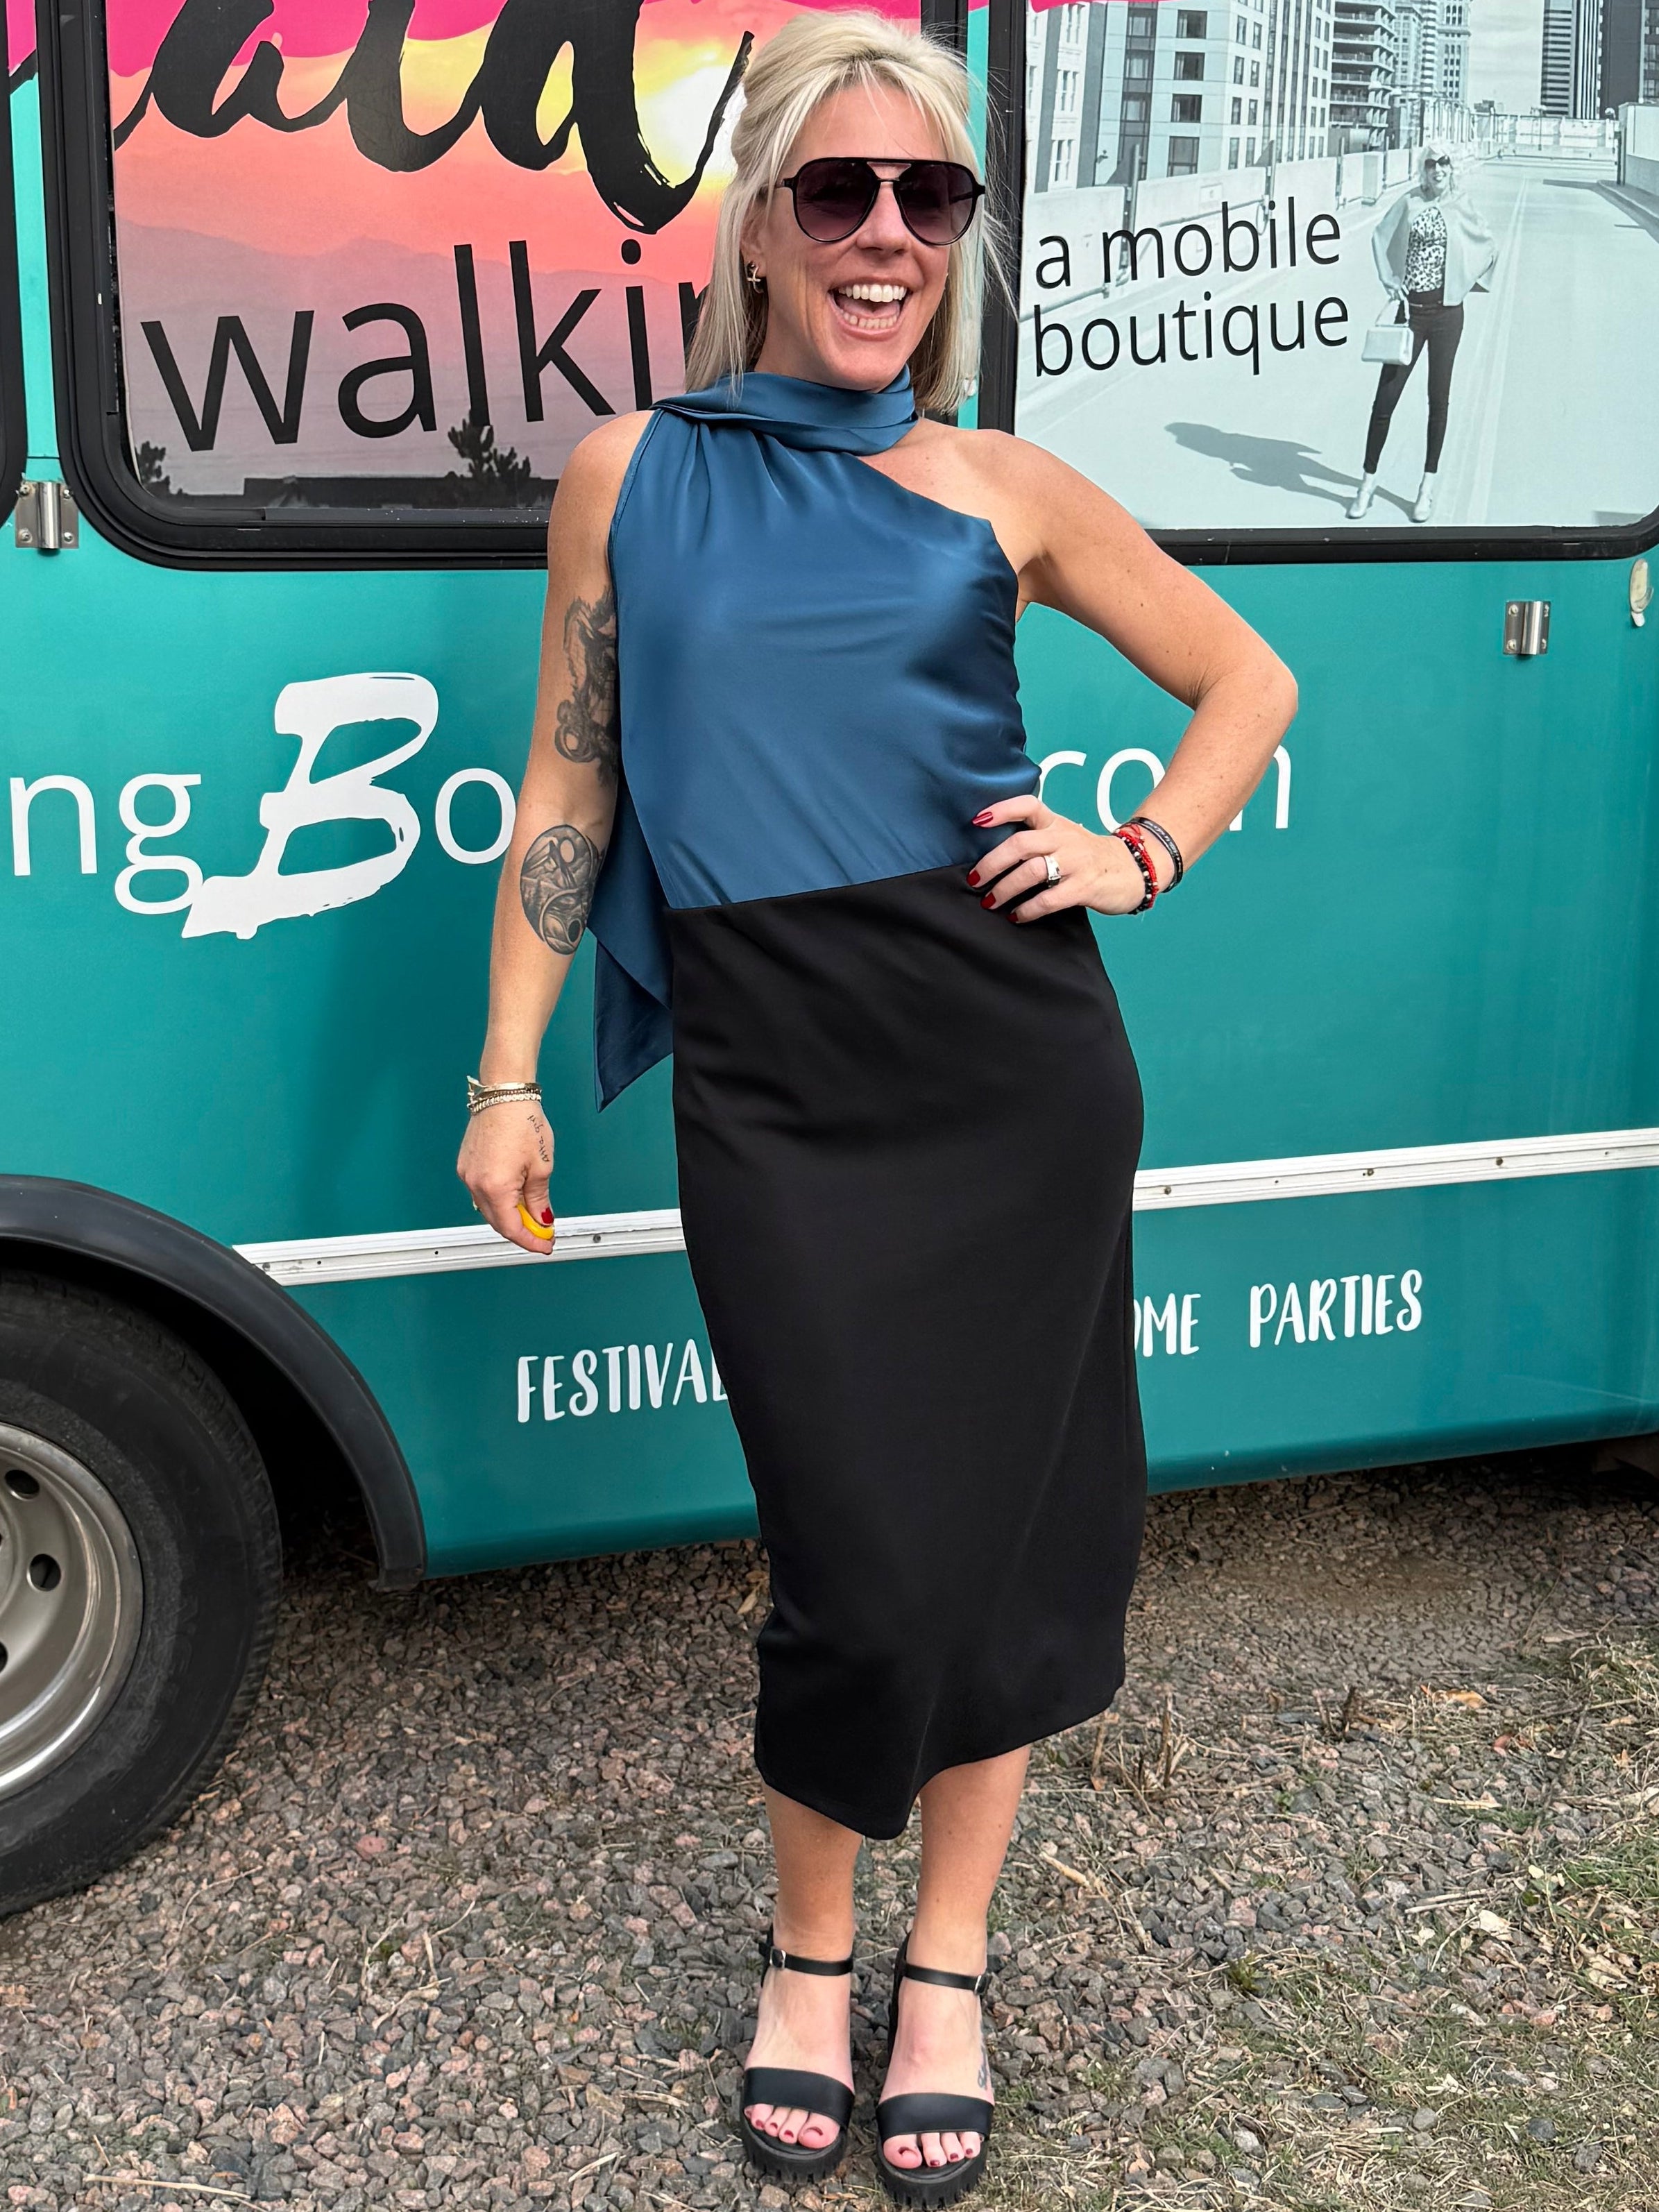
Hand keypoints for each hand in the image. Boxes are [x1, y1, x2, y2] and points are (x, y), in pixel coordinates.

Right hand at [457, 1099, 556, 1254]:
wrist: (504, 1094)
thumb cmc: (523, 1121)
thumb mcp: (542, 1166)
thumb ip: (539, 1199)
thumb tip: (542, 1219)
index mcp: (495, 1187)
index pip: (512, 1229)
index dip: (530, 1241)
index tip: (544, 1244)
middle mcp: (475, 1184)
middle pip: (498, 1222)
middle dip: (522, 1230)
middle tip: (543, 1231)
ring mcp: (467, 1175)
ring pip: (488, 1209)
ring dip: (509, 1215)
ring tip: (532, 1210)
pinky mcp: (465, 1166)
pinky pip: (481, 1193)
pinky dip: (498, 1200)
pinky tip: (514, 1195)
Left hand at [967, 794, 1152, 921]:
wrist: (1134, 869)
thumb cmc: (1089, 857)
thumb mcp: (1065, 837)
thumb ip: (1036, 840)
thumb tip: (994, 857)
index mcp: (1057, 823)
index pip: (1028, 806)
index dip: (1002, 810)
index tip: (977, 820)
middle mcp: (1064, 839)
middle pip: (1020, 844)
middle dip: (992, 863)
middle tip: (974, 880)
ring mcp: (1075, 863)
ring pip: (1031, 871)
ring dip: (1005, 888)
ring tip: (991, 901)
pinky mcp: (1084, 887)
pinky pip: (1048, 899)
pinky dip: (1027, 910)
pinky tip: (1017, 916)